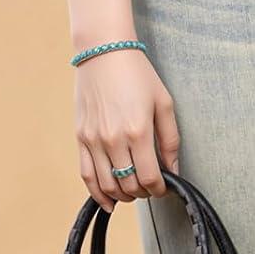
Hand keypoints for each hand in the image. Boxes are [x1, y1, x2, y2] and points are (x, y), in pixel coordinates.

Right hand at [74, 47, 180, 210]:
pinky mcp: (81, 137)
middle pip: (129, 185)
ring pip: (108, 186)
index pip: (150, 178)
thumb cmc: (137, 74)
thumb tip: (174, 169)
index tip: (164, 187)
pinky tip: (108, 201)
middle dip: (143, 192)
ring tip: (133, 191)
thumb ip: (170, 140)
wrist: (103, 51)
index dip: (160, 189)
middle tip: (150, 187)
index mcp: (138, 131)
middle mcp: (113, 139)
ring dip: (123, 196)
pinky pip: (87, 175)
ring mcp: (94, 140)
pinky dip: (97, 193)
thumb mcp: (164, 104)